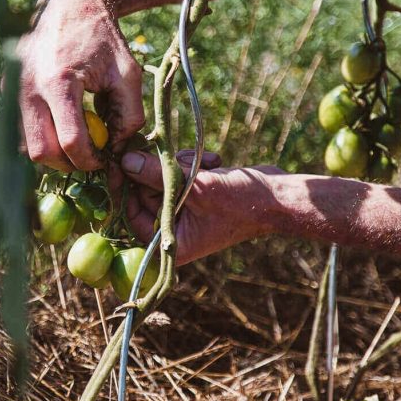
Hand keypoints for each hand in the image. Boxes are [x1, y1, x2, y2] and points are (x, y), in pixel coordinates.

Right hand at [16, 0, 143, 170]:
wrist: (70, 5)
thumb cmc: (103, 38)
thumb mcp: (128, 73)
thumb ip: (130, 115)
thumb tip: (117, 150)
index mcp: (58, 81)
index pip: (70, 141)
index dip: (91, 160)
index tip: (104, 159)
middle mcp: (27, 87)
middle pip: (41, 152)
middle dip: (68, 163)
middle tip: (88, 156)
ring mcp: (11, 89)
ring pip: (25, 147)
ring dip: (52, 153)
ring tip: (75, 138)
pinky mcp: (5, 90)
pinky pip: (19, 131)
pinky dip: (40, 137)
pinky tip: (60, 123)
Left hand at [118, 149, 282, 263]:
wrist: (277, 197)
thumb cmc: (241, 202)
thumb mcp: (196, 187)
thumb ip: (156, 174)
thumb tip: (124, 160)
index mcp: (172, 243)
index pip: (132, 216)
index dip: (127, 189)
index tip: (123, 161)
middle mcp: (175, 230)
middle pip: (146, 194)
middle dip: (162, 171)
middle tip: (179, 158)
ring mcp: (186, 211)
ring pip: (163, 179)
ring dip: (181, 164)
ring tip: (205, 163)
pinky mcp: (196, 195)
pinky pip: (180, 174)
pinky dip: (193, 164)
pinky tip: (214, 162)